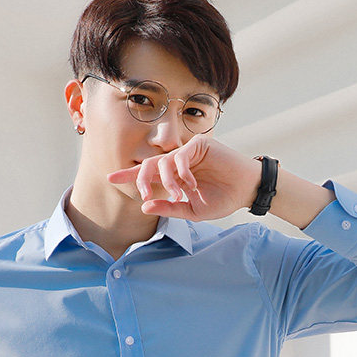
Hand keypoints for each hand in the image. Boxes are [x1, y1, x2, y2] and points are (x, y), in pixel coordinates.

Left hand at [106, 135, 262, 221]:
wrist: (245, 191)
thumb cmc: (221, 200)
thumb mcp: (191, 211)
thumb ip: (169, 208)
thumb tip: (144, 206)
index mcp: (174, 176)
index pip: (147, 173)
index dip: (128, 175)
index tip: (110, 178)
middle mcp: (178, 162)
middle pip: (150, 164)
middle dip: (142, 179)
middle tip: (144, 193)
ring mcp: (188, 152)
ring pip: (165, 161)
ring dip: (167, 181)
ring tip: (179, 195)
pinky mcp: (200, 145)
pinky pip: (181, 156)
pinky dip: (183, 172)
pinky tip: (191, 185)